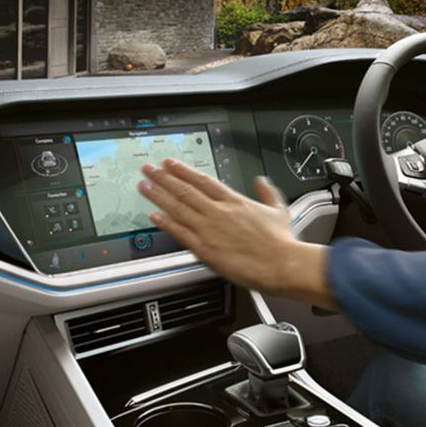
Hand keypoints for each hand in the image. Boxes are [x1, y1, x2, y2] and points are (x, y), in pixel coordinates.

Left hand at [137, 160, 335, 309]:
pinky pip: (180, 233)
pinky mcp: (205, 249)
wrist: (280, 263)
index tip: (170, 163)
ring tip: (144, 186)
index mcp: (235, 201)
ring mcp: (209, 229)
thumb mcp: (278, 209)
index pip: (203, 181)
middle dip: (164, 178)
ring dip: (158, 196)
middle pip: (185, 190)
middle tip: (149, 169)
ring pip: (178, 208)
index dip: (183, 171)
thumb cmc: (281, 241)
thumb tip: (262, 182)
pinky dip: (165, 223)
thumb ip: (267, 193)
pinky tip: (154, 216)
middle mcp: (218, 212)